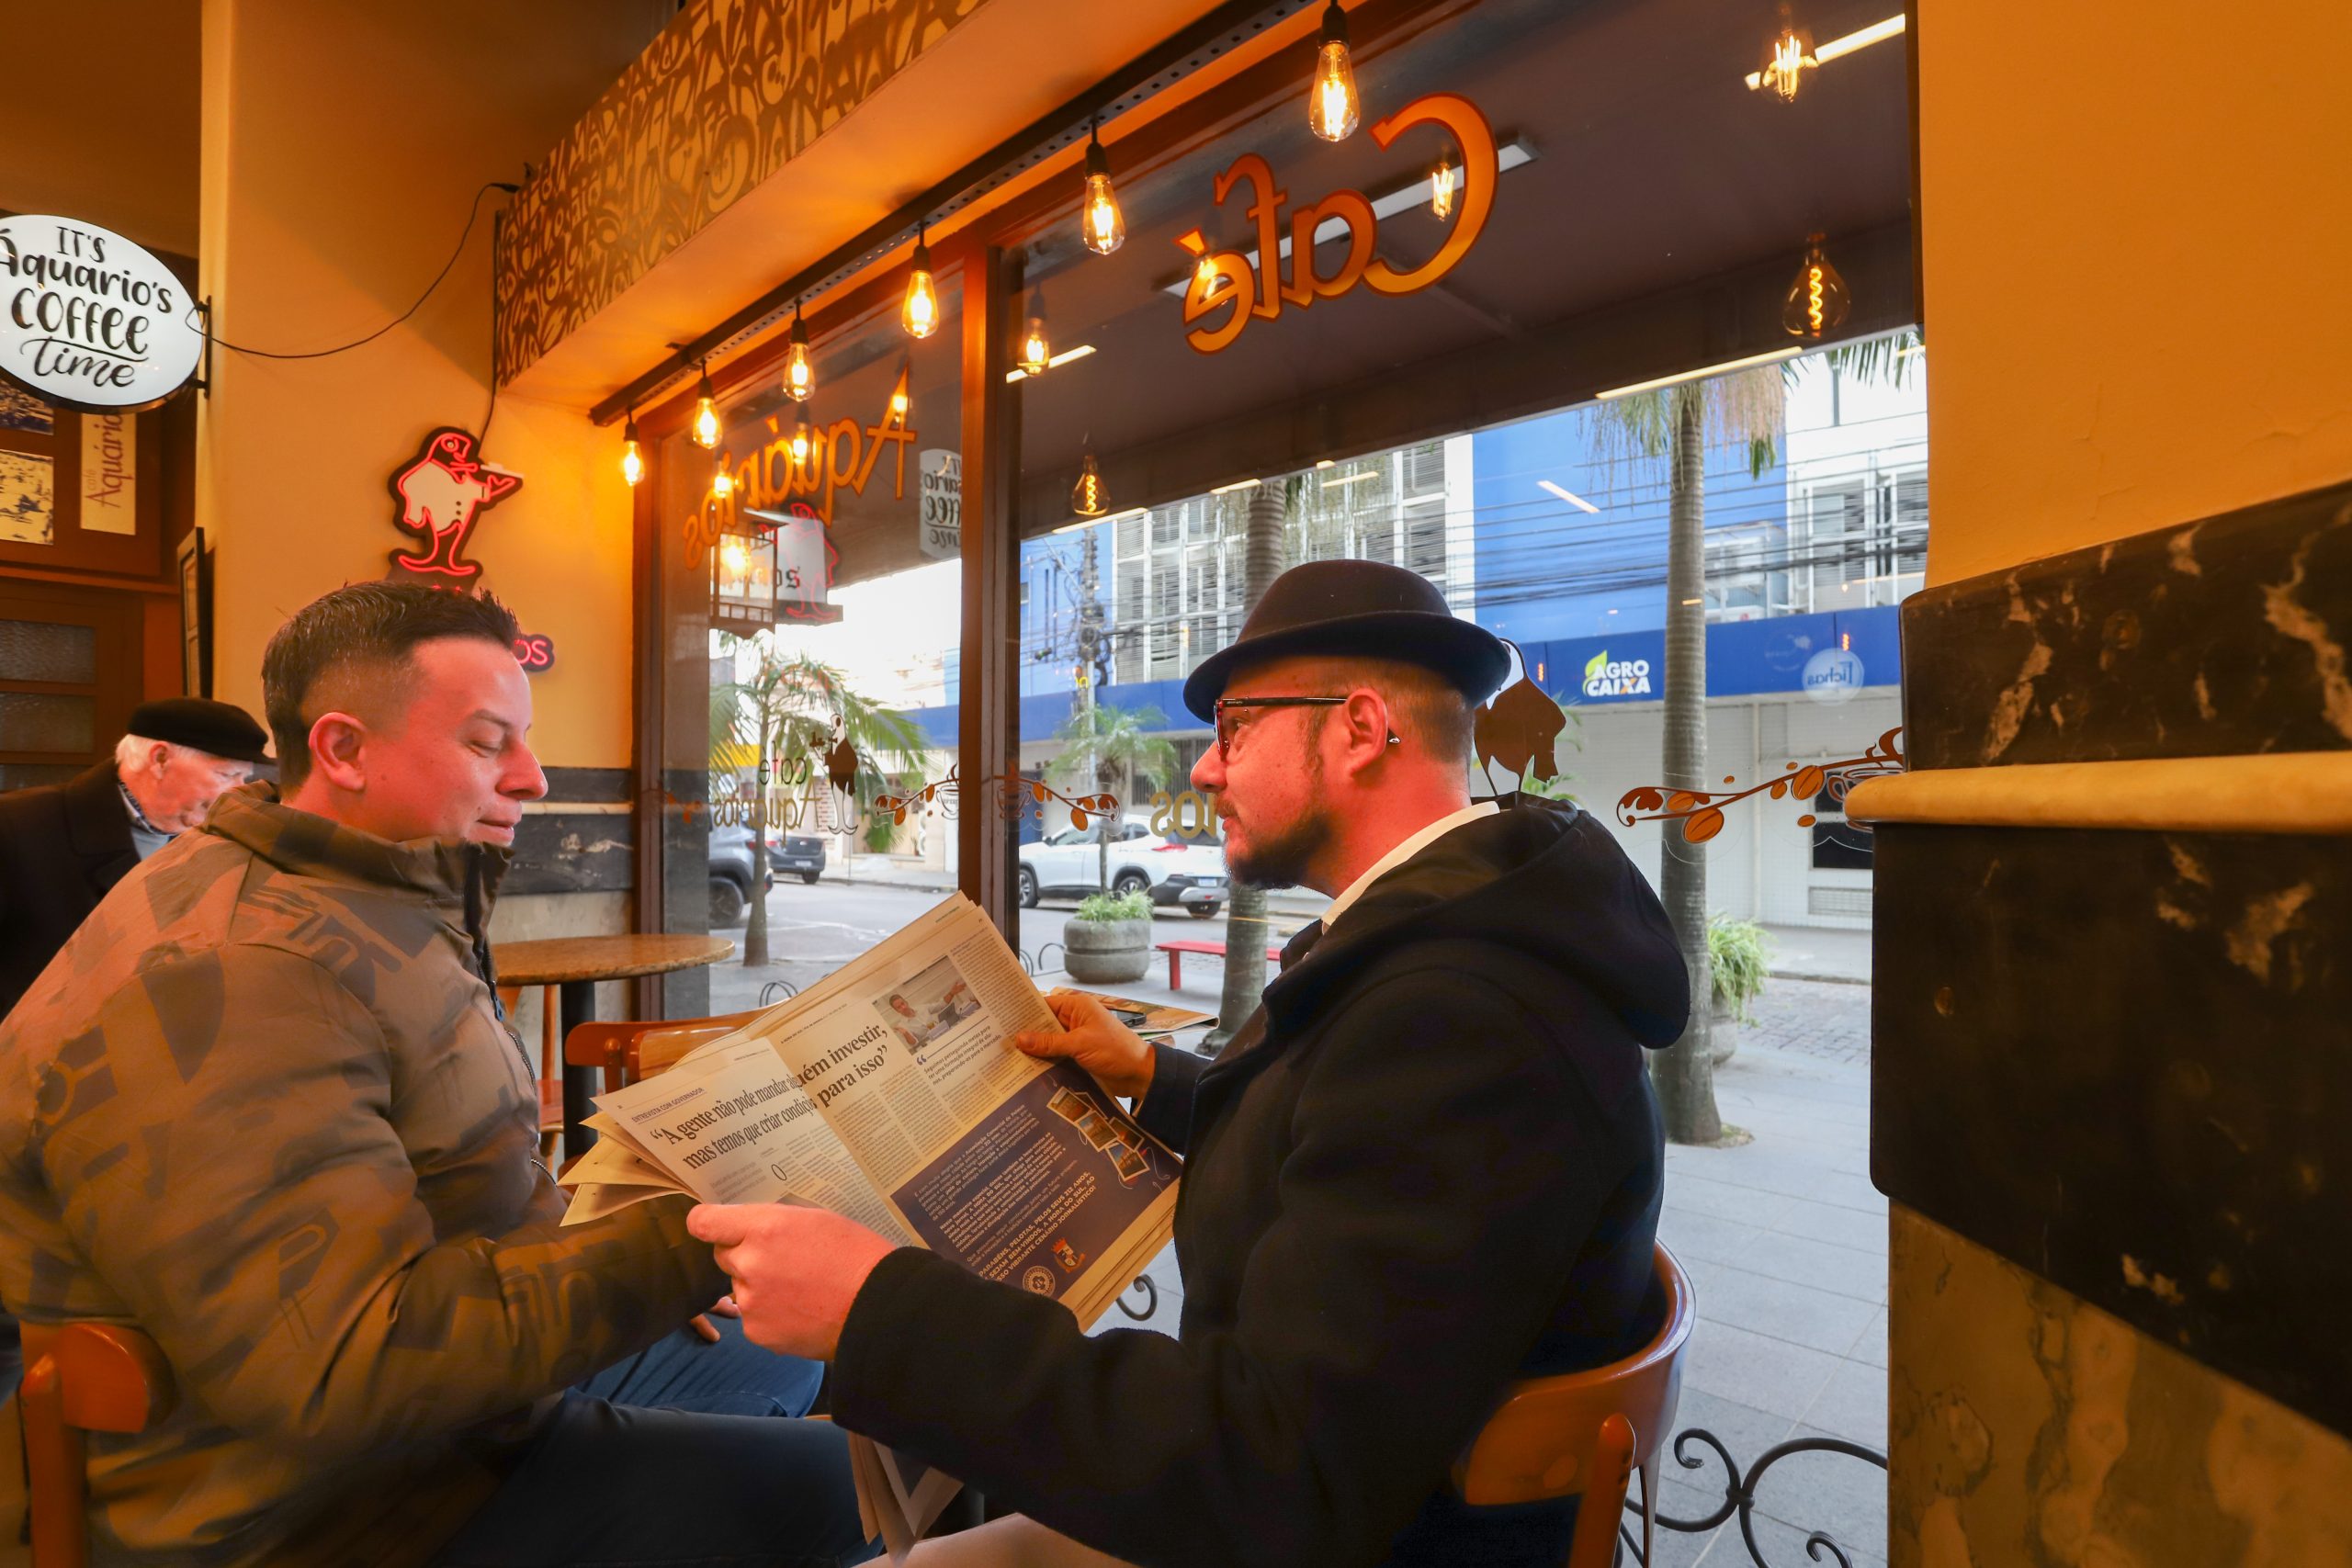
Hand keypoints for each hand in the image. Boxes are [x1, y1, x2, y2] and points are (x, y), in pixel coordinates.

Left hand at [687, 1204, 897, 1359]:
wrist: (877, 1306)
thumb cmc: (855, 1255)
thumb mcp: (815, 1219)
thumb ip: (772, 1222)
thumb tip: (748, 1228)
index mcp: (763, 1228)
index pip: (704, 1222)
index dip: (708, 1223)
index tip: (714, 1226)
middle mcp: (749, 1264)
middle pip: (723, 1255)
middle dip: (745, 1255)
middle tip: (782, 1260)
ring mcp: (751, 1302)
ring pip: (740, 1288)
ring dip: (759, 1287)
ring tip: (800, 1290)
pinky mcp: (758, 1332)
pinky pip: (753, 1317)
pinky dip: (770, 1315)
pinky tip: (800, 1311)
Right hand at [1012, 989, 1154, 1100]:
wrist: (1139, 1075)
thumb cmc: (1115, 1051)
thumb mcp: (1080, 1044)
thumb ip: (1049, 1043)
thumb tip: (1019, 1039)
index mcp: (1077, 1007)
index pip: (1044, 1005)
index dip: (1025, 1012)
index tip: (1001, 1020)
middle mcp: (1075, 1020)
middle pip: (1044, 1025)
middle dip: (1026, 1034)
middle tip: (998, 1042)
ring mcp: (1076, 1039)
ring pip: (1048, 1043)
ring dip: (1034, 1051)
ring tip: (1006, 1058)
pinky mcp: (1078, 1056)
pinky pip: (1056, 1056)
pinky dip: (1044, 1062)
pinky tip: (1026, 1070)